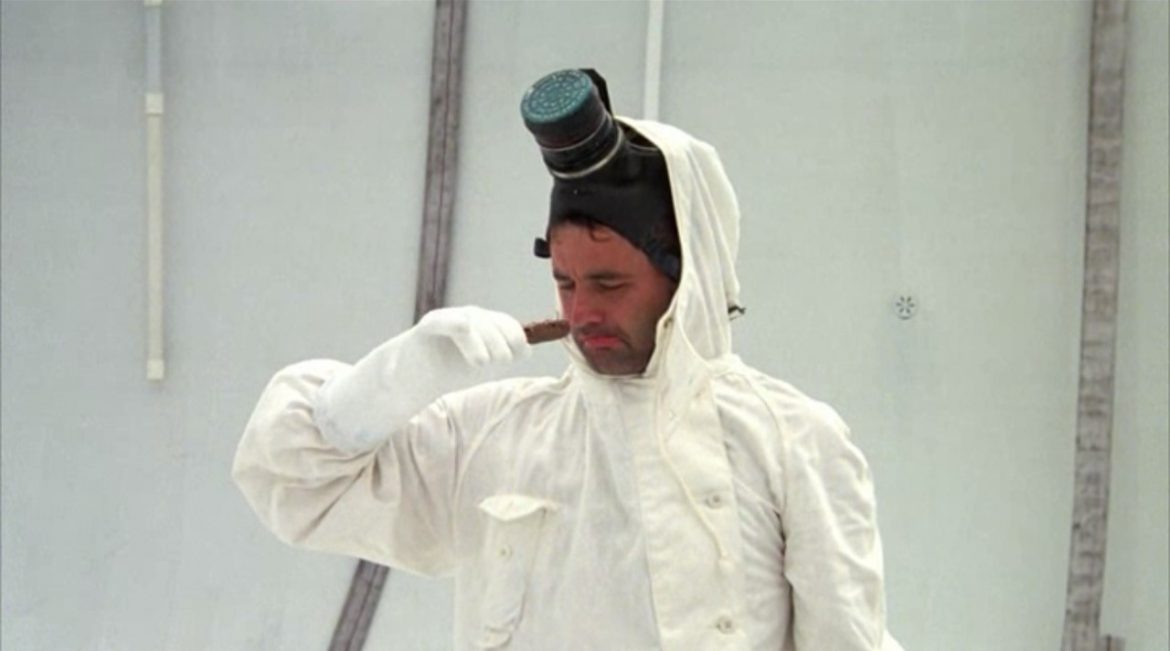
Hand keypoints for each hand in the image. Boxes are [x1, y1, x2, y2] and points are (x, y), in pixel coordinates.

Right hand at [414, 306, 531, 366]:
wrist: (413, 378)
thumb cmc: (450, 369)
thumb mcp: (482, 366)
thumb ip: (504, 357)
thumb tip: (526, 351)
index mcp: (484, 325)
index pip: (505, 324)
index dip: (516, 337)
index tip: (520, 355)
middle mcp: (467, 317)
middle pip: (490, 323)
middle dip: (501, 343)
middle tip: (501, 362)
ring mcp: (447, 320)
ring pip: (471, 323)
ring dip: (482, 342)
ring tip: (482, 363)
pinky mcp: (428, 328)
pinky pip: (442, 321)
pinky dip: (454, 321)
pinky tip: (464, 327)